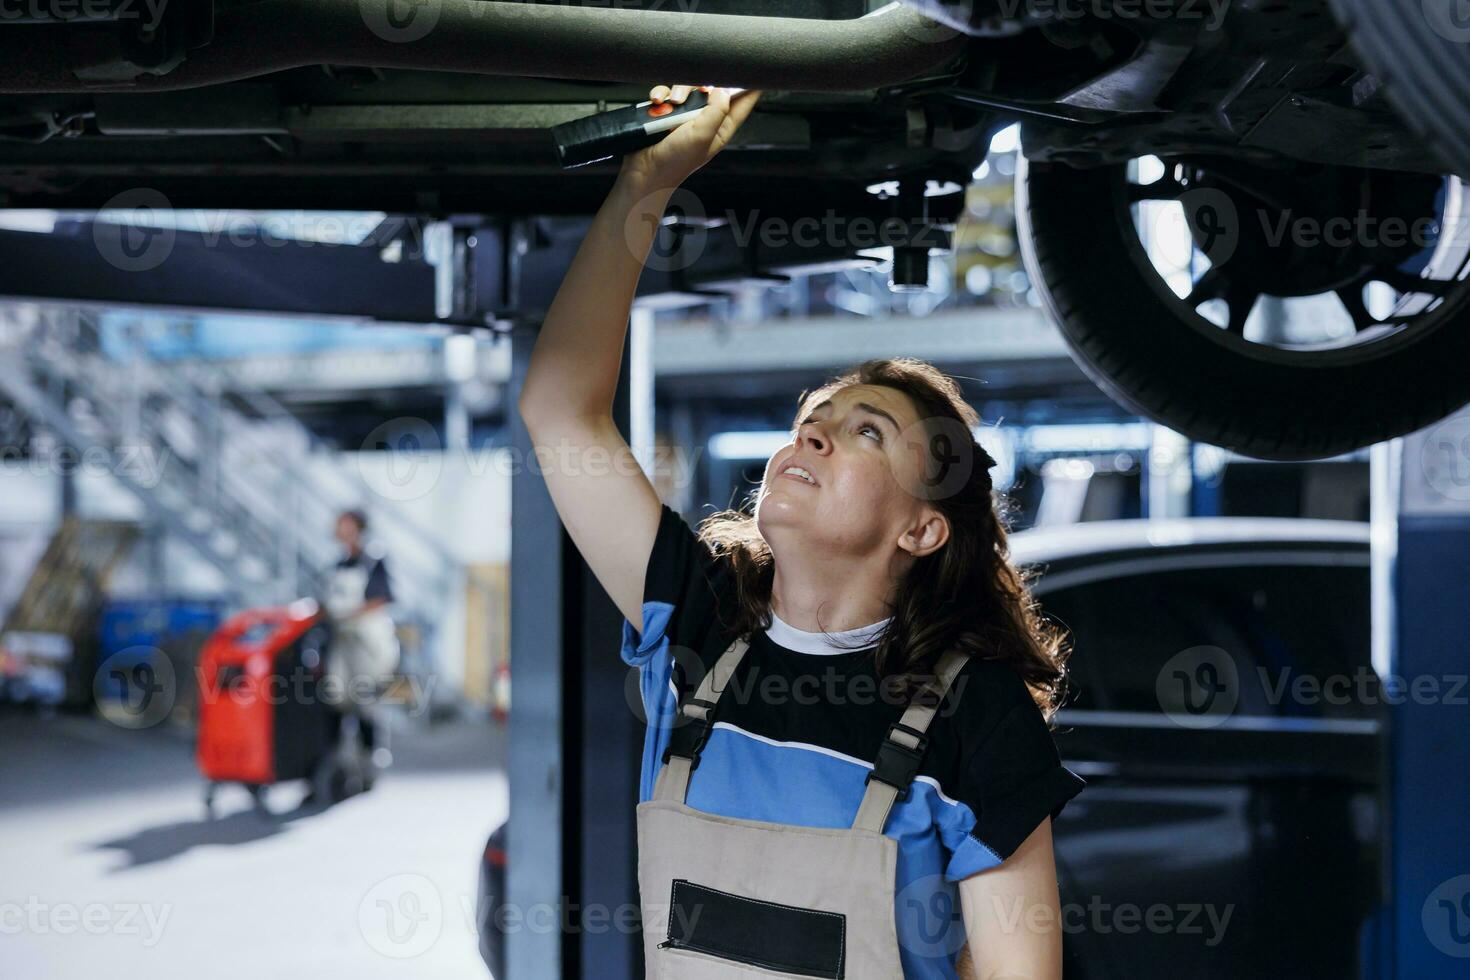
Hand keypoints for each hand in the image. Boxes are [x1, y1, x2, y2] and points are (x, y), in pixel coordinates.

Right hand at [619, 84, 761, 190]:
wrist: (644, 170)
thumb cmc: (675, 161)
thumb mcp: (702, 135)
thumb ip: (717, 110)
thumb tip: (722, 89)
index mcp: (721, 128)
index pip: (742, 103)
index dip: (750, 86)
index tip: (752, 70)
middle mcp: (705, 120)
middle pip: (712, 88)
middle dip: (702, 85)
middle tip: (698, 90)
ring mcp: (685, 115)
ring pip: (687, 87)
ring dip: (678, 91)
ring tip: (672, 103)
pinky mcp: (666, 112)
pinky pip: (666, 93)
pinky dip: (661, 95)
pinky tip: (657, 102)